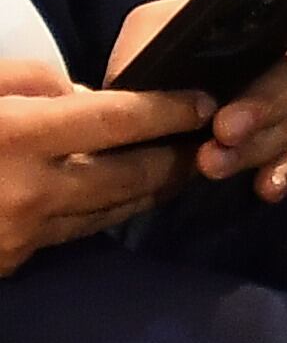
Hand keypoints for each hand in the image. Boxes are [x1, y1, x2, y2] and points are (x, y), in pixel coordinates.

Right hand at [0, 61, 218, 275]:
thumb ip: (36, 83)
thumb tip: (87, 97)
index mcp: (17, 135)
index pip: (117, 119)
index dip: (168, 110)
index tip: (203, 102)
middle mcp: (30, 190)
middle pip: (131, 174)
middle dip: (178, 157)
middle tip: (211, 138)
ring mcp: (23, 232)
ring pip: (114, 209)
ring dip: (153, 188)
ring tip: (183, 166)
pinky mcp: (15, 259)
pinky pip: (79, 230)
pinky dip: (110, 209)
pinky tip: (129, 195)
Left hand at [104, 0, 286, 203]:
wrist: (167, 96)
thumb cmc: (166, 51)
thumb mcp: (150, 30)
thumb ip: (149, 38)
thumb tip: (146, 70)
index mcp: (266, 23)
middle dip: (262, 105)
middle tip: (226, 129)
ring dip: (257, 145)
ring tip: (213, 163)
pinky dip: (282, 170)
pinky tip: (265, 186)